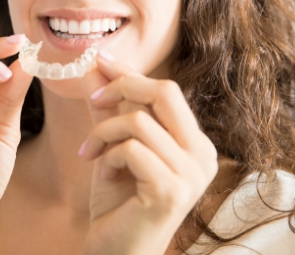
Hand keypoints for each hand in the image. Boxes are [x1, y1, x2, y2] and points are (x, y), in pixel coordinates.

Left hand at [79, 53, 217, 254]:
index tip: (100, 60)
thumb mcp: (115, 147)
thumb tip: (97, 66)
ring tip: (91, 153)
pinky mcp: (171, 190)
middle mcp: (203, 156)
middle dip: (122, 86)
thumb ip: (111, 109)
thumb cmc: (118, 203)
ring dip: (104, 132)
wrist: (116, 251)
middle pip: (165, 92)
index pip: (167, 91)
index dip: (131, 73)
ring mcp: (192, 174)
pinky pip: (131, 149)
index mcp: (195, 143)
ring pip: (139, 120)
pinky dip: (108, 156)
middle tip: (94, 99)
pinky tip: (103, 174)